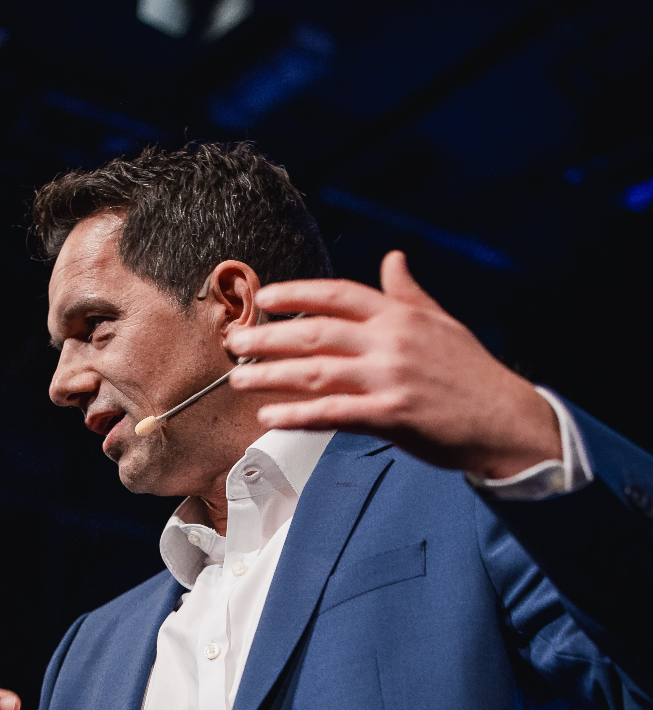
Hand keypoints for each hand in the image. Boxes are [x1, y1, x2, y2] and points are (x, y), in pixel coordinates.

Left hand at [228, 251, 560, 478]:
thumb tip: (393, 260)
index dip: (297, 293)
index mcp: (400, 315)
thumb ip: (409, 294)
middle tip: (236, 343)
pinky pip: (332, 413)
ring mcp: (388, 378)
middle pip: (316, 332)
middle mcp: (390, 341)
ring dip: (271, 375)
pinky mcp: (390, 415)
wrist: (505, 419)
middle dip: (269, 337)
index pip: (338, 295)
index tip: (264, 299)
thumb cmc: (473, 375)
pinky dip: (297, 415)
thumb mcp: (443, 323)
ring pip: (315, 371)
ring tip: (239, 379)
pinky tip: (271, 417)